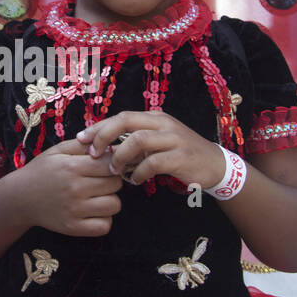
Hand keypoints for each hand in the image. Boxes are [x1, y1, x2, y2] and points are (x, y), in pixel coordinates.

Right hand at [17, 135, 122, 236]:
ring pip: (114, 205)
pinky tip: (94, 212)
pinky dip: (104, 220)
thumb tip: (110, 145)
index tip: (105, 165)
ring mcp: (74, 210)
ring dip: (110, 200)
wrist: (20, 198)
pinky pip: (105, 226)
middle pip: (115, 184)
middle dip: (112, 180)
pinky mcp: (73, 227)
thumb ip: (83, 145)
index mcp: (72, 167)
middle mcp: (74, 189)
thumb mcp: (58, 151)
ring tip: (97, 196)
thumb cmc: (42, 171)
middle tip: (100, 180)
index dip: (111, 163)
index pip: (110, 163)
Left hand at [76, 110, 225, 190]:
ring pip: (137, 139)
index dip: (99, 126)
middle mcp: (163, 123)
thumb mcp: (157, 143)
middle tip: (93, 153)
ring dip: (120, 156)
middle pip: (126, 120)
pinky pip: (153, 162)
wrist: (215, 165)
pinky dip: (139, 173)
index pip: (121, 116)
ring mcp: (173, 138)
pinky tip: (136, 180)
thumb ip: (134, 143)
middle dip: (104, 136)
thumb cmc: (180, 155)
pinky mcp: (181, 157)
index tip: (81, 139)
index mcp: (154, 117)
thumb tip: (104, 149)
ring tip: (115, 170)